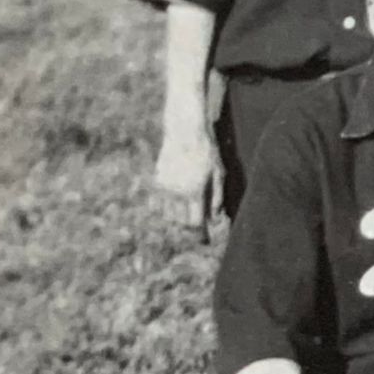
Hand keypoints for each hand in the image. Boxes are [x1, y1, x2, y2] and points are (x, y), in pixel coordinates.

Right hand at [154, 118, 222, 239]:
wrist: (185, 133)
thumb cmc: (207, 152)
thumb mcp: (218, 173)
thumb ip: (217, 197)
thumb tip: (214, 217)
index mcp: (194, 192)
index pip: (194, 223)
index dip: (200, 235)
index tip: (205, 241)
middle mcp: (176, 193)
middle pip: (180, 222)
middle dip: (189, 228)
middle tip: (197, 228)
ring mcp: (163, 187)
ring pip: (167, 215)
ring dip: (178, 219)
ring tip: (187, 216)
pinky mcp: (155, 181)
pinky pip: (156, 205)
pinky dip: (163, 210)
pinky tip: (173, 207)